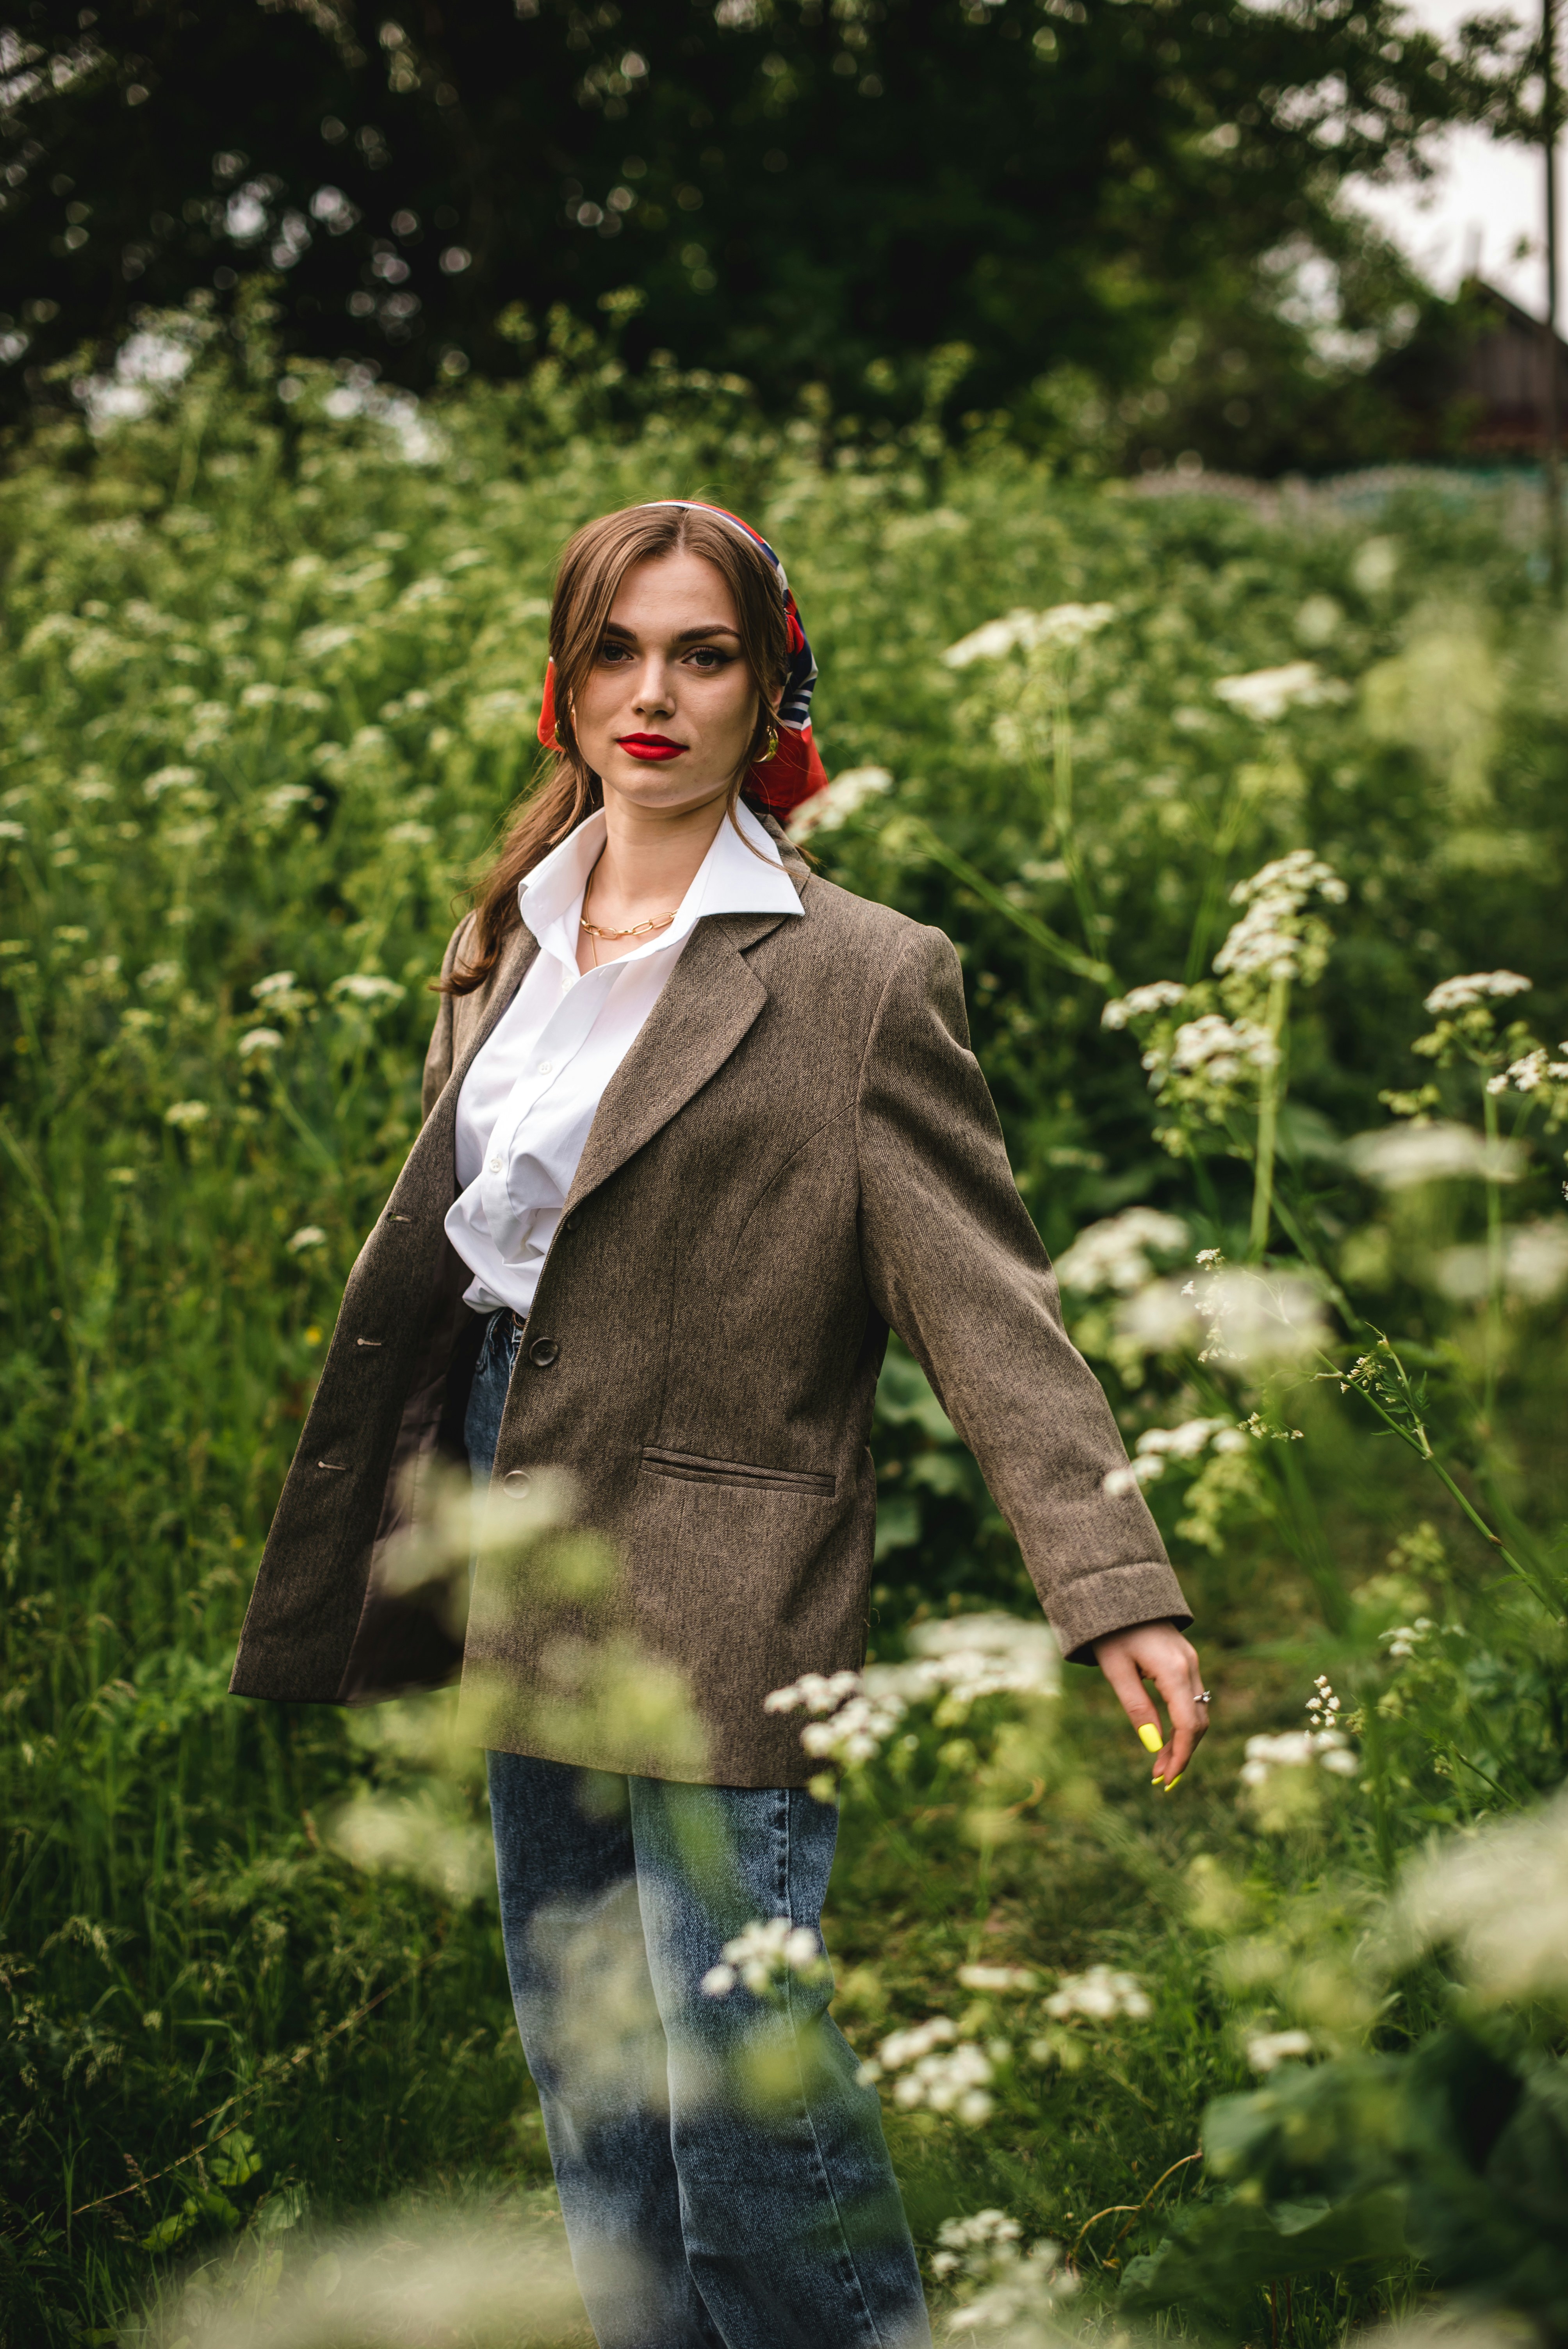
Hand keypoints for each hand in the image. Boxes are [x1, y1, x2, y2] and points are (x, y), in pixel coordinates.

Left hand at [1092, 1618, 1208, 1790]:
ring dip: (1183, 1741)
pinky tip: (1167, 1737)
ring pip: (1198, 1711)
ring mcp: (1191, 1662)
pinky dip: (1183, 1722)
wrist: (1118, 1589)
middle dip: (1182, 1754)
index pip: (1188, 1726)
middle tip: (1160, 1779)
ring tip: (1160, 1764)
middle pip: (1198, 1723)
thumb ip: (1136, 1707)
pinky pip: (1192, 1698)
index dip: (1180, 1757)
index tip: (1165, 1781)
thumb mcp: (1116, 1670)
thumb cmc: (1110, 1631)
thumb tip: (1152, 1745)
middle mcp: (1191, 1667)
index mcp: (1174, 1671)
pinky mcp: (1186, 1660)